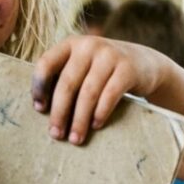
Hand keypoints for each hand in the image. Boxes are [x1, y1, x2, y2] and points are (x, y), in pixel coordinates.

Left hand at [31, 35, 168, 143]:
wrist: (144, 63)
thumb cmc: (102, 71)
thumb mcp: (82, 65)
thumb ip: (63, 77)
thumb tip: (41, 110)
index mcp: (70, 44)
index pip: (46, 63)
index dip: (39, 87)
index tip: (39, 109)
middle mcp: (88, 46)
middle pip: (67, 84)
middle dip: (59, 112)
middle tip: (55, 134)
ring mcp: (109, 55)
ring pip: (88, 93)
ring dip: (79, 119)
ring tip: (75, 138)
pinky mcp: (127, 68)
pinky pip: (110, 95)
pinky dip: (100, 113)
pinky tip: (95, 126)